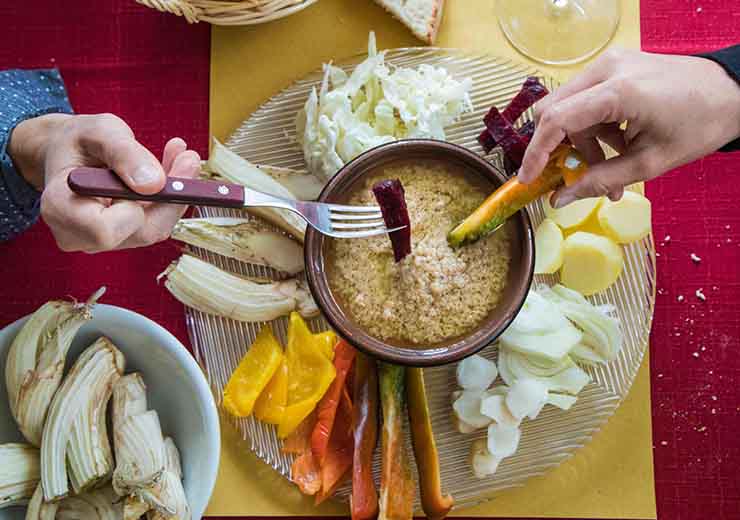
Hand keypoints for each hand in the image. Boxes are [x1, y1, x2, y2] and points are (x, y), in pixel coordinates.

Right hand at [9, 113, 199, 251]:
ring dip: (175, 192)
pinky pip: (158, 222)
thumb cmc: (79, 140)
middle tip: (188, 158)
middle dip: (171, 196)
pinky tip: (175, 166)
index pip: (103, 231)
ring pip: (155, 228)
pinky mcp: (125, 237)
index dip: (133, 211)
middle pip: (140, 233)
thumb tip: (155, 184)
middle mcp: (78, 233)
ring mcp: (103, 241)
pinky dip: (171, 196)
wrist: (71, 151)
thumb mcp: (99, 131)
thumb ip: (124, 153)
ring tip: (182, 156)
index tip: (150, 180)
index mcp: (59, 207)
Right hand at [518, 49, 739, 207]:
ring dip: (577, 142)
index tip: (527, 180)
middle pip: (553, 110)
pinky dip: (590, 128)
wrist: (733, 92)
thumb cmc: (698, 126)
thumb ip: (599, 182)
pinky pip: (584, 100)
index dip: (536, 153)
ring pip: (567, 107)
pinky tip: (613, 145)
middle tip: (569, 177)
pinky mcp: (613, 65)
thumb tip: (559, 200)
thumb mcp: (649, 164)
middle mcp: (607, 68)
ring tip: (605, 168)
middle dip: (555, 148)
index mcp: (619, 91)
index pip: (556, 120)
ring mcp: (609, 63)